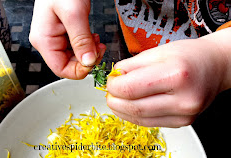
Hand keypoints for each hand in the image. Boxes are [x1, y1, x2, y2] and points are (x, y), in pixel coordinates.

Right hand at [29, 0, 105, 78]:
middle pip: (68, 65)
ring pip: (74, 58)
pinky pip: (76, 48)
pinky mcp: (63, 35)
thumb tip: (88, 62)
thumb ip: (81, 40)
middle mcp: (47, 43)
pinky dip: (87, 46)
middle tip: (98, 47)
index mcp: (44, 40)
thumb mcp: (74, 14)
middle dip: (86, 60)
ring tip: (95, 39)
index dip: (79, 71)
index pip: (60, 69)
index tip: (94, 61)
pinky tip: (92, 37)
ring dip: (88, 52)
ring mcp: (55, 39)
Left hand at [106, 38, 227, 126]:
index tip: (110, 81)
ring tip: (118, 98)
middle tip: (110, 91)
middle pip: (133, 108)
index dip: (113, 86)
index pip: (130, 89)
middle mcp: (183, 99)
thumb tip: (114, 77)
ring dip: (122, 109)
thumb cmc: (189, 55)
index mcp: (176, 75)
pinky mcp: (182, 122)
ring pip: (139, 119)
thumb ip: (132, 65)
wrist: (215, 66)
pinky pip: (149, 122)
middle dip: (114, 100)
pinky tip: (131, 105)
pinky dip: (134, 115)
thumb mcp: (157, 51)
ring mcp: (184, 114)